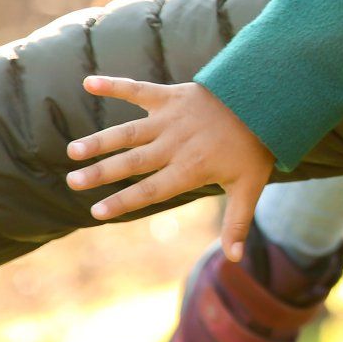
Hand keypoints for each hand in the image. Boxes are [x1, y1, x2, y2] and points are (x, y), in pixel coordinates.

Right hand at [66, 77, 274, 261]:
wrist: (268, 102)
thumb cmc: (256, 148)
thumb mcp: (250, 187)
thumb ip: (237, 222)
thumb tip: (235, 259)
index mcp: (190, 169)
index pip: (150, 191)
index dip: (123, 202)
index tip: (96, 212)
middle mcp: (175, 144)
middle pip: (132, 162)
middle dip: (101, 173)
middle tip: (74, 181)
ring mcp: (171, 118)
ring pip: (128, 132)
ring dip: (100, 140)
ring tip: (74, 151)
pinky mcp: (171, 95)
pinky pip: (138, 89)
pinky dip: (114, 84)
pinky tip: (89, 82)